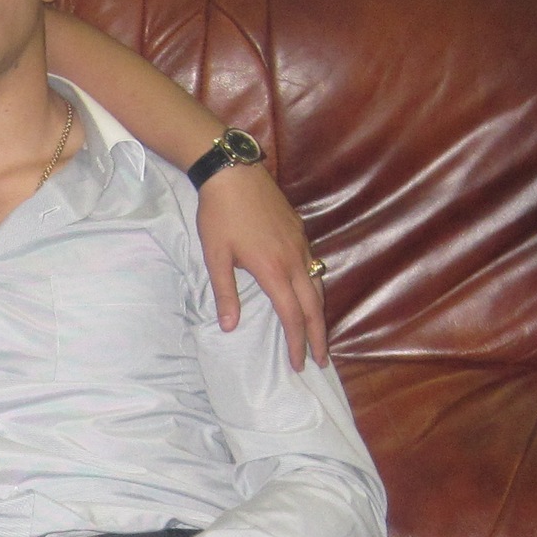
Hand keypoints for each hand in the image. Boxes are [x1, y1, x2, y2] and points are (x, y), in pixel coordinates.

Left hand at [197, 162, 328, 370]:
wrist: (233, 173)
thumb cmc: (219, 215)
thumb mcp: (215, 257)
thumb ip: (225, 294)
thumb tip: (229, 327)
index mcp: (274, 270)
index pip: (292, 317)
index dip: (297, 343)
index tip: (299, 364)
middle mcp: (294, 260)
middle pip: (314, 306)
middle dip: (319, 336)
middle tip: (321, 360)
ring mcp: (300, 244)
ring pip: (318, 286)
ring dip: (320, 314)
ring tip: (318, 334)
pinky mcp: (300, 231)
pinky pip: (314, 267)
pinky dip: (316, 289)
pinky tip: (309, 295)